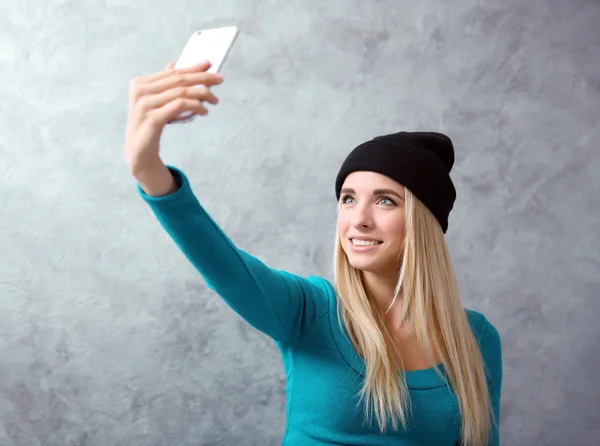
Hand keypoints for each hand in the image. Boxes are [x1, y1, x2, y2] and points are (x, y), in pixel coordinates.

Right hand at [124, 61, 223, 176]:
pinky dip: (195, 106)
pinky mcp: (152, 118)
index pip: (172, 72)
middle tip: (220, 79)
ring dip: (202, 94)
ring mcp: (145, 105)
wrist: (139, 150)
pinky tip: (204, 111)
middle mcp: (140, 91)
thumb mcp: (157, 102)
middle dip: (202, 78)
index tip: (209, 64)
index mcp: (140, 83)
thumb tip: (174, 64)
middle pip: (178, 80)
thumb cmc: (151, 124)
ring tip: (215, 100)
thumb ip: (164, 85)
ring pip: (181, 92)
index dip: (192, 67)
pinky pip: (180, 106)